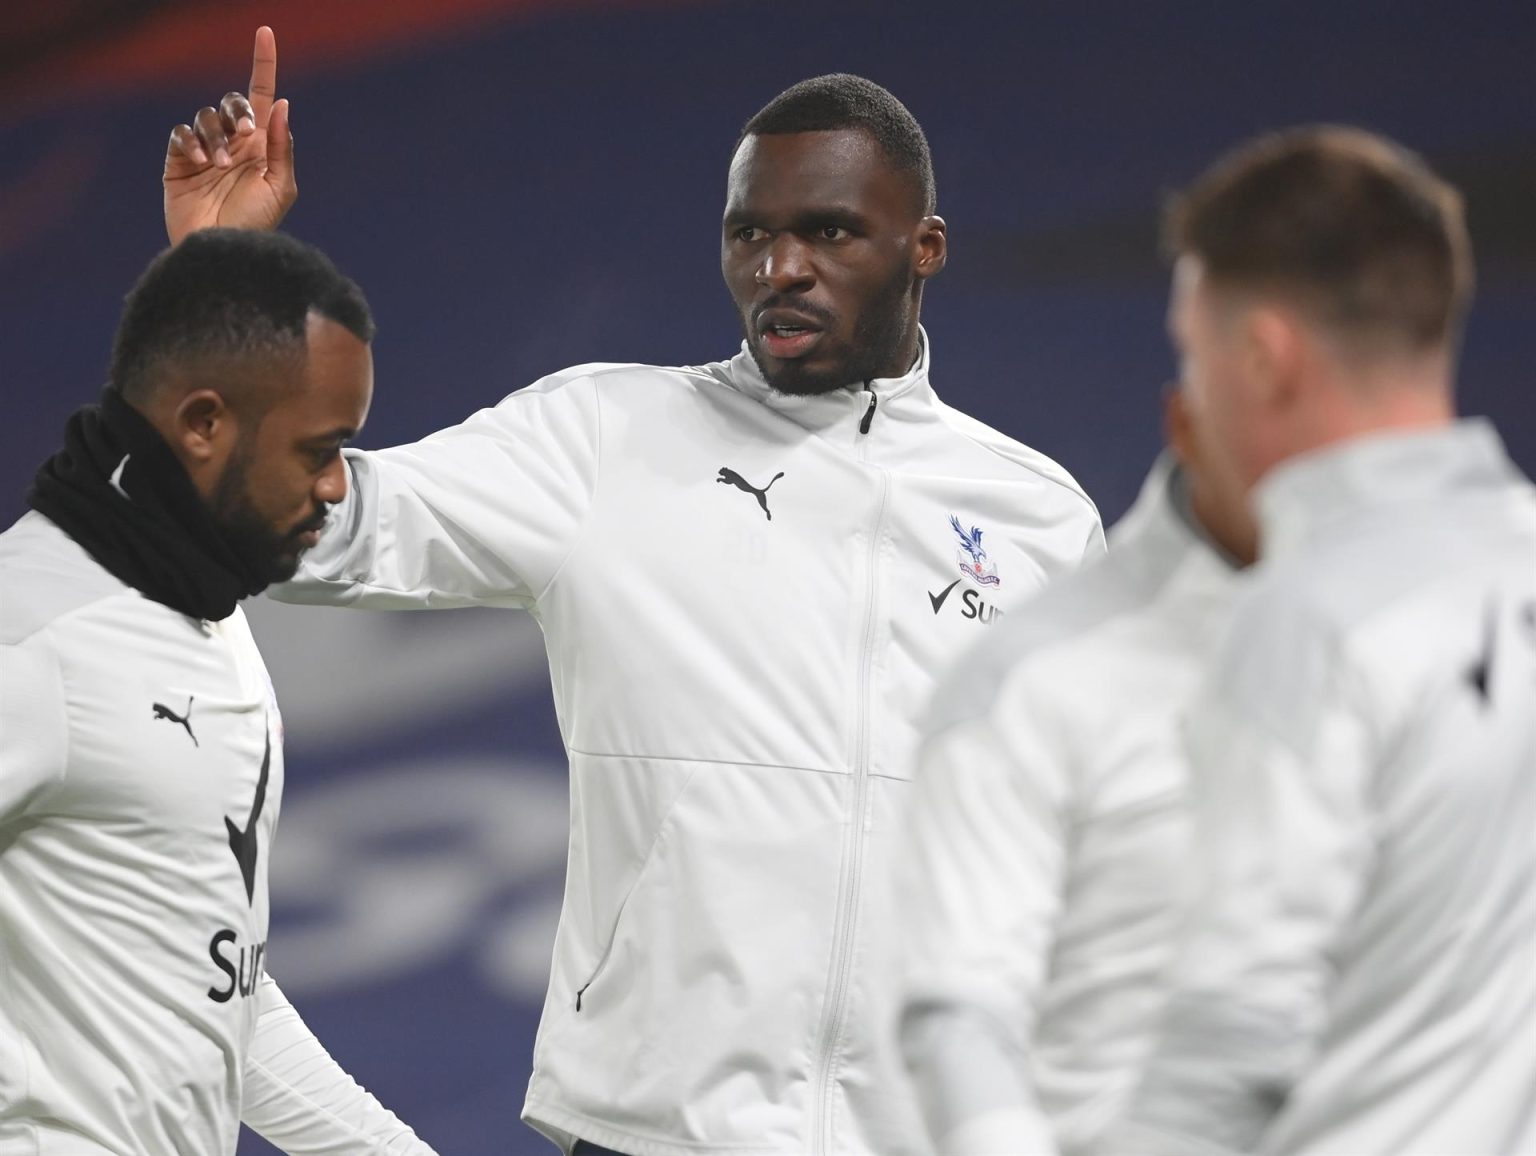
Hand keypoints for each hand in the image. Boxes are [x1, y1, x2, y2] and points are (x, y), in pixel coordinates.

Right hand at [164, 26, 294, 244]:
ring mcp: (205, 151)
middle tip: (247, 136)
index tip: (265, 32)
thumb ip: (281, 147)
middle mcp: (234, 144)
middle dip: (238, 111)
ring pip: (205, 116)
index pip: (262, 97)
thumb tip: (282, 103)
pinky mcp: (179, 161)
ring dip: (214, 137)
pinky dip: (192, 142)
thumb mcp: (279, 189)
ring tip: (218, 167)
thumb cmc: (256, 226)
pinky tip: (201, 164)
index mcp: (261, 146)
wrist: (222, 253)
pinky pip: (182, 133)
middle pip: (231, 101)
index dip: (264, 64)